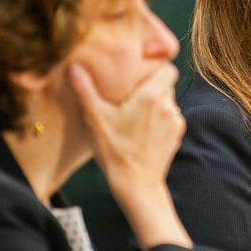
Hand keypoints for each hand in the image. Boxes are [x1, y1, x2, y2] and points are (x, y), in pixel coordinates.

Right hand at [68, 62, 190, 248]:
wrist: (136, 184)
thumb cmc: (114, 150)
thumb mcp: (96, 119)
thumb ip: (85, 90)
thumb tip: (74, 67)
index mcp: (151, 96)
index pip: (167, 68)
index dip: (155, 68)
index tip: (139, 74)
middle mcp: (168, 106)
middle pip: (166, 84)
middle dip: (151, 87)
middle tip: (131, 96)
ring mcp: (175, 121)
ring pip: (168, 101)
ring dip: (155, 104)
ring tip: (134, 115)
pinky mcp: (177, 135)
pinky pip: (170, 118)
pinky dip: (159, 120)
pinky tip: (142, 130)